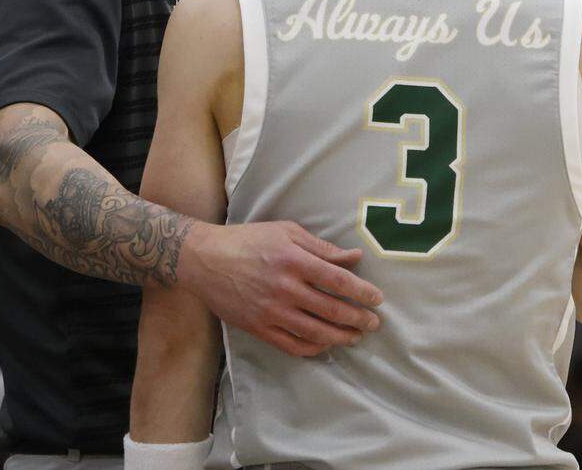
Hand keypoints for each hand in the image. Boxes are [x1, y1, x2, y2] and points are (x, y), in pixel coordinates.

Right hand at [184, 220, 382, 356]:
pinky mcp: (259, 328)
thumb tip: (354, 257)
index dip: (362, 292)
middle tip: (374, 323)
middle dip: (358, 319)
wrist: (204, 260)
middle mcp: (285, 289)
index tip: (377, 299)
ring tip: (355, 337)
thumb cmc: (248, 240)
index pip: (338, 281)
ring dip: (341, 337)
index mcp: (293, 260)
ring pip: (316, 333)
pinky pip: (292, 345)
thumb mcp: (286, 232)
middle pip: (331, 310)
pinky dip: (313, 348)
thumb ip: (321, 247)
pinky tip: (325, 345)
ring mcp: (271, 312)